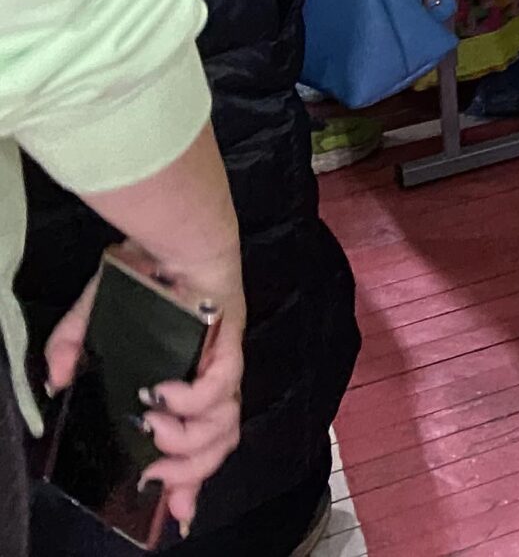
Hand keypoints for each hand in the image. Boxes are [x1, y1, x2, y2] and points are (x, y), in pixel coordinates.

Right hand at [46, 246, 247, 534]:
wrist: (174, 234)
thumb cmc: (144, 276)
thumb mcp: (92, 319)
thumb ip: (70, 351)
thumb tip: (56, 382)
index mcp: (185, 385)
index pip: (198, 446)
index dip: (190, 484)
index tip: (175, 516)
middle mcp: (210, 380)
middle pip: (218, 446)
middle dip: (188, 473)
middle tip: (155, 474)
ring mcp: (223, 362)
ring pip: (225, 424)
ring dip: (188, 438)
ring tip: (155, 425)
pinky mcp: (230, 341)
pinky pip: (221, 384)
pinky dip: (194, 397)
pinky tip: (166, 392)